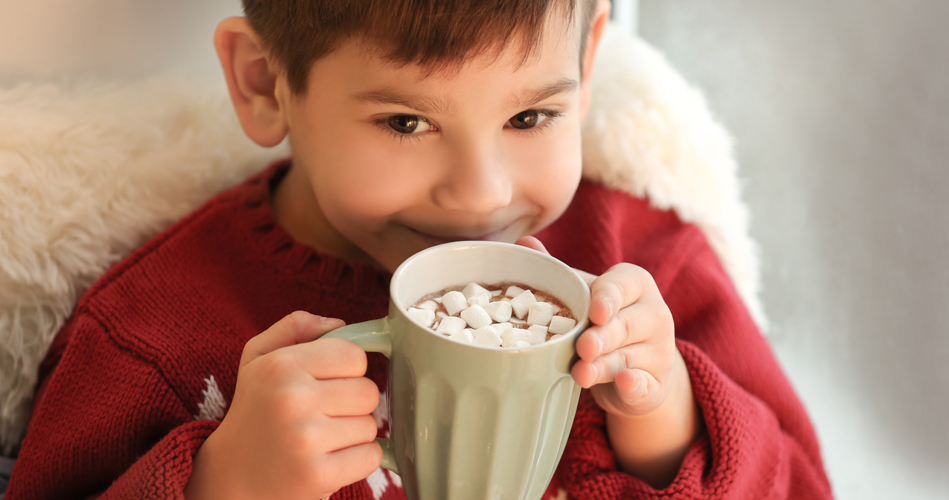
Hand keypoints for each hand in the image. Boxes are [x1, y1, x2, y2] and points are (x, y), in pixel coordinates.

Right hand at [185, 311, 381, 499]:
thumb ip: (295, 328)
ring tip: (321, 438)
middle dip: (352, 403)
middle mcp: (292, 399)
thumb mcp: (258, 358)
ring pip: (371, 426)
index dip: (347, 370)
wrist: (230, 476)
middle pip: (368, 392)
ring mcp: (305, 439)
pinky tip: (329, 458)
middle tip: (323, 414)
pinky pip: (371, 456)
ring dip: (353, 433)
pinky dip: (358, 459)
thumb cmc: (254, 411)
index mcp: (281, 366)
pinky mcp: (318, 475)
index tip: (328, 383)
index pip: (354, 356)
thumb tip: (338, 324)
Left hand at [516, 237, 678, 416]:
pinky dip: (633, 385)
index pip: (625, 284)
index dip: (609, 296)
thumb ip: (559, 272)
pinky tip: (624, 383)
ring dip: (605, 366)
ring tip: (581, 373)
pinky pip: (645, 384)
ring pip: (630, 357)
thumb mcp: (583, 295)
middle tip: (583, 346)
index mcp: (636, 285)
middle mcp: (654, 314)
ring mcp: (659, 352)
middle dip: (603, 336)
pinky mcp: (656, 385)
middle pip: (627, 324)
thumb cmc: (602, 322)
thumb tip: (524, 243)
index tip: (595, 310)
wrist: (633, 369)